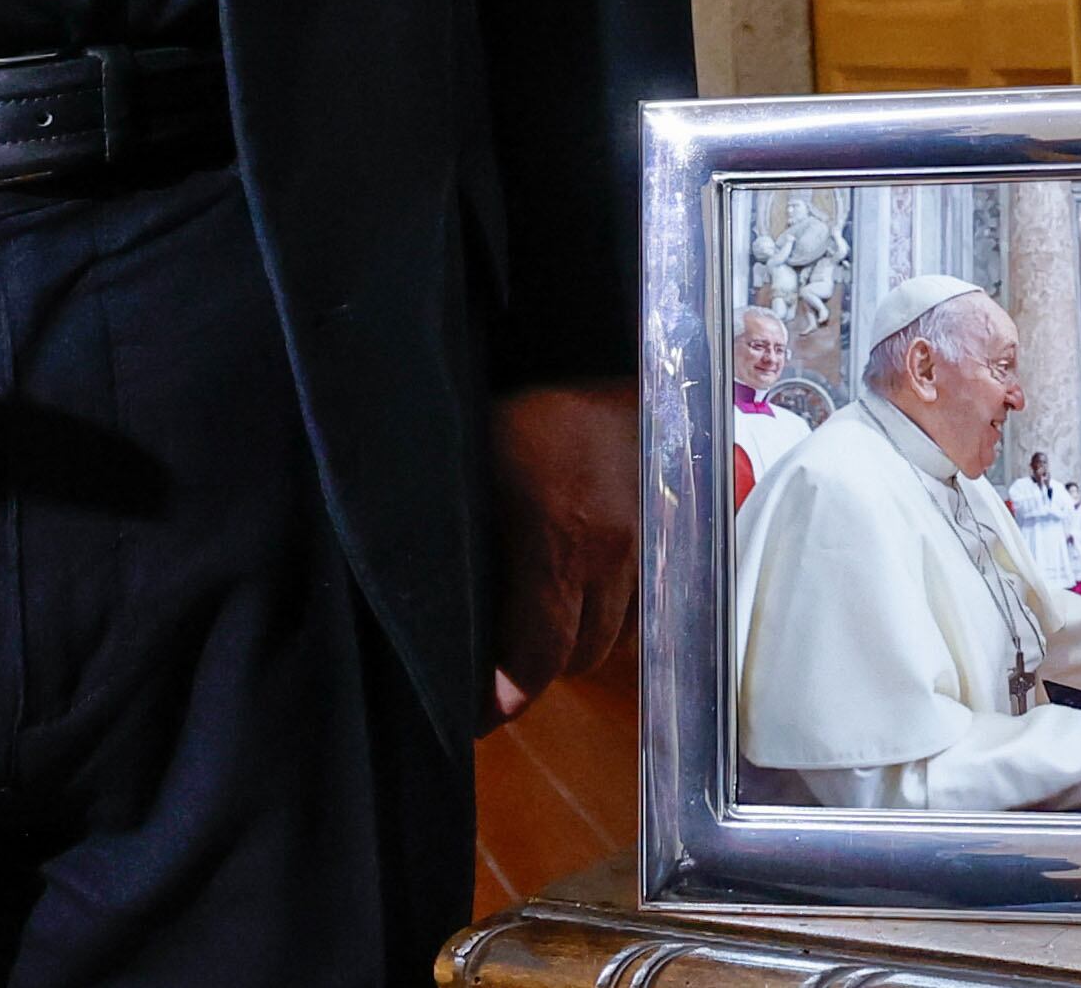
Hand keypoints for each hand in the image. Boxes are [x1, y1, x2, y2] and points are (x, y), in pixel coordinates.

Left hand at [486, 381, 639, 723]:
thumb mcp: (479, 457)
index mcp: (555, 540)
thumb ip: (460, 526)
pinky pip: (640, 606)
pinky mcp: (670, 543)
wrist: (640, 367)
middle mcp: (609, 556)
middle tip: (497, 662)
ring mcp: (647, 551)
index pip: (535, 655)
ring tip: (536, 626)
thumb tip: (410, 576)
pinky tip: (581, 591)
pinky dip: (610, 612)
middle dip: (536, 669)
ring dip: (575, 640)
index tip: (474, 714)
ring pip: (611, 635)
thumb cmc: (539, 409)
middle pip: (577, 656)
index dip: (503, 697)